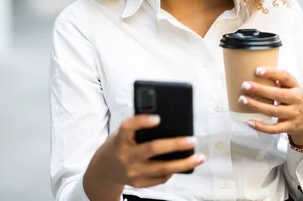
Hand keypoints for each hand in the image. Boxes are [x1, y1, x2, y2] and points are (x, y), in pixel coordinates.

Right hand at [86, 114, 204, 188]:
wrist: (104, 169)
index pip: (128, 128)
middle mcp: (125, 156)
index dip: (142, 122)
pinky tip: (183, 165)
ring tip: (199, 157)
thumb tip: (167, 121)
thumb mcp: (121, 133)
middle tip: (192, 140)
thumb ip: (137, 128)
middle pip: (153, 149)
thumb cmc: (118, 144)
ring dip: (184, 163)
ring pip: (162, 168)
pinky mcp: (138, 183)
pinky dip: (173, 171)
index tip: (158, 118)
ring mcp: (132, 172)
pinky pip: (160, 178)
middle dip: (175, 144)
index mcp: (119, 139)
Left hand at [239, 67, 302, 145]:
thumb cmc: (294, 100)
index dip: (272, 73)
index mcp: (296, 87)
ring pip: (274, 111)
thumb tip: (254, 71)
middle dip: (260, 90)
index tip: (257, 70)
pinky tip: (250, 122)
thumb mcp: (291, 89)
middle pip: (278, 94)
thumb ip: (278, 81)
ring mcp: (294, 115)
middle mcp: (297, 100)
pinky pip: (274, 128)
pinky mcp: (289, 127)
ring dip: (257, 106)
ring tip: (242, 100)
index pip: (286, 77)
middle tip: (244, 85)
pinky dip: (262, 127)